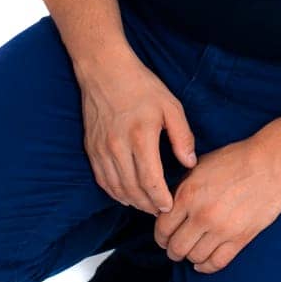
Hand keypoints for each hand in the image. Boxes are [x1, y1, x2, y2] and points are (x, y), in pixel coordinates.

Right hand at [79, 52, 197, 215]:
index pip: (151, 182)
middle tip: (161, 211)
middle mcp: (117, 147)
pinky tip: (126, 195)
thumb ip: (182, 136)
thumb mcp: (170, 106)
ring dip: (132, 202)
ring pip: (116, 188)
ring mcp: (101, 149)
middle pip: (133, 190)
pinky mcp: (91, 149)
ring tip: (147, 205)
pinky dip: (115, 192)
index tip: (170, 206)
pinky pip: (102, 180)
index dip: (161, 200)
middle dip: (149, 206)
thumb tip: (189, 163)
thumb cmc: (141, 86)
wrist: (104, 70)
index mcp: (140, 137)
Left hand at [154, 136, 280, 273]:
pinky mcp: (240, 239)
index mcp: (188, 194)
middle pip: (176, 247)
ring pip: (194, 258)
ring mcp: (221, 229)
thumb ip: (182, 188)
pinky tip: (202, 263)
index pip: (162, 227)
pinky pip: (216, 263)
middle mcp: (201, 215)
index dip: (160, 235)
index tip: (163, 237)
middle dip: (172, 250)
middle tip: (174, 247)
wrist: (270, 164)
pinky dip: (205, 267)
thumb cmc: (235, 159)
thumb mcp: (200, 166)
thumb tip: (168, 206)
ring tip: (191, 251)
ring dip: (189, 257)